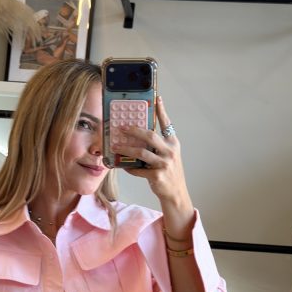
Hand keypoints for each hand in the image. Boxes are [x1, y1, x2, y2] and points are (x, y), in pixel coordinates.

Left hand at [111, 94, 192, 210]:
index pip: (167, 124)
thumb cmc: (169, 172)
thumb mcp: (168, 156)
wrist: (176, 193)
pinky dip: (129, 167)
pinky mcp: (157, 176)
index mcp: (173, 143)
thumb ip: (158, 146)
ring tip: (115, 147)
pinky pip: (138, 169)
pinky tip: (123, 166)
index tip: (157, 98)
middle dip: (133, 130)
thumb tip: (138, 136)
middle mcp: (170, 151)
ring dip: (126, 149)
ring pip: (141, 153)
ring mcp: (164, 164)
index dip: (162, 110)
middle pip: (150, 136)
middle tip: (121, 127)